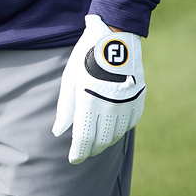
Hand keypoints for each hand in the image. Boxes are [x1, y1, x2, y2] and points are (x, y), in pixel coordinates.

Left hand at [50, 14, 143, 163]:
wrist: (115, 35)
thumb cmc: (86, 56)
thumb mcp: (70, 79)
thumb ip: (65, 108)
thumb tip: (58, 132)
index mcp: (89, 100)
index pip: (84, 138)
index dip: (78, 153)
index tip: (73, 160)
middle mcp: (110, 104)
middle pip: (101, 140)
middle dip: (91, 149)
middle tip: (84, 151)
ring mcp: (127, 102)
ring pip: (116, 134)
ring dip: (105, 141)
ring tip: (96, 141)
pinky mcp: (138, 97)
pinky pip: (130, 123)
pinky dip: (120, 129)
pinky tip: (113, 128)